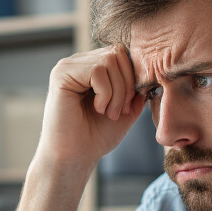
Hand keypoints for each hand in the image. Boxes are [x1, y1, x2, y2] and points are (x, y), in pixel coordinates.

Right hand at [36, 45, 139, 169]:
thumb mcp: (125, 110)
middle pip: (118, 53)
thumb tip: (149, 71)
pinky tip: (97, 109)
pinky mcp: (62, 74)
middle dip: (127, 84)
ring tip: (109, 113)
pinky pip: (97, 70)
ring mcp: (68, 66)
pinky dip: (105, 93)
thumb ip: (137, 89)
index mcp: (91, 67)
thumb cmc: (95, 138)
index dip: (133, 78)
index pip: (122, 54)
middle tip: (119, 111)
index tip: (128, 106)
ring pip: (109, 60)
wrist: (74, 158)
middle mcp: (78, 63)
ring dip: (117, 92)